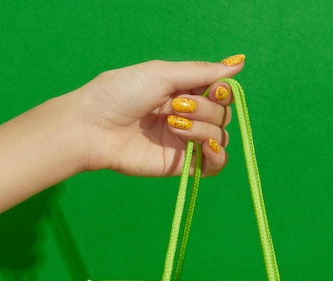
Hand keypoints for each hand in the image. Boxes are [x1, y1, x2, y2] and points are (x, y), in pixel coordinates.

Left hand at [74, 57, 244, 176]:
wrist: (92, 128)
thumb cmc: (119, 94)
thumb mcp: (162, 73)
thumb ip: (201, 72)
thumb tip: (239, 63)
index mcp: (180, 92)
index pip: (219, 92)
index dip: (221, 91)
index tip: (212, 88)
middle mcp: (185, 116)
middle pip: (222, 114)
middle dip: (207, 108)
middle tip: (176, 107)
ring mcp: (182, 142)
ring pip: (220, 136)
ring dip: (204, 127)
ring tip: (173, 125)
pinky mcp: (179, 165)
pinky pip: (214, 165)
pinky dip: (217, 154)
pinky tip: (204, 145)